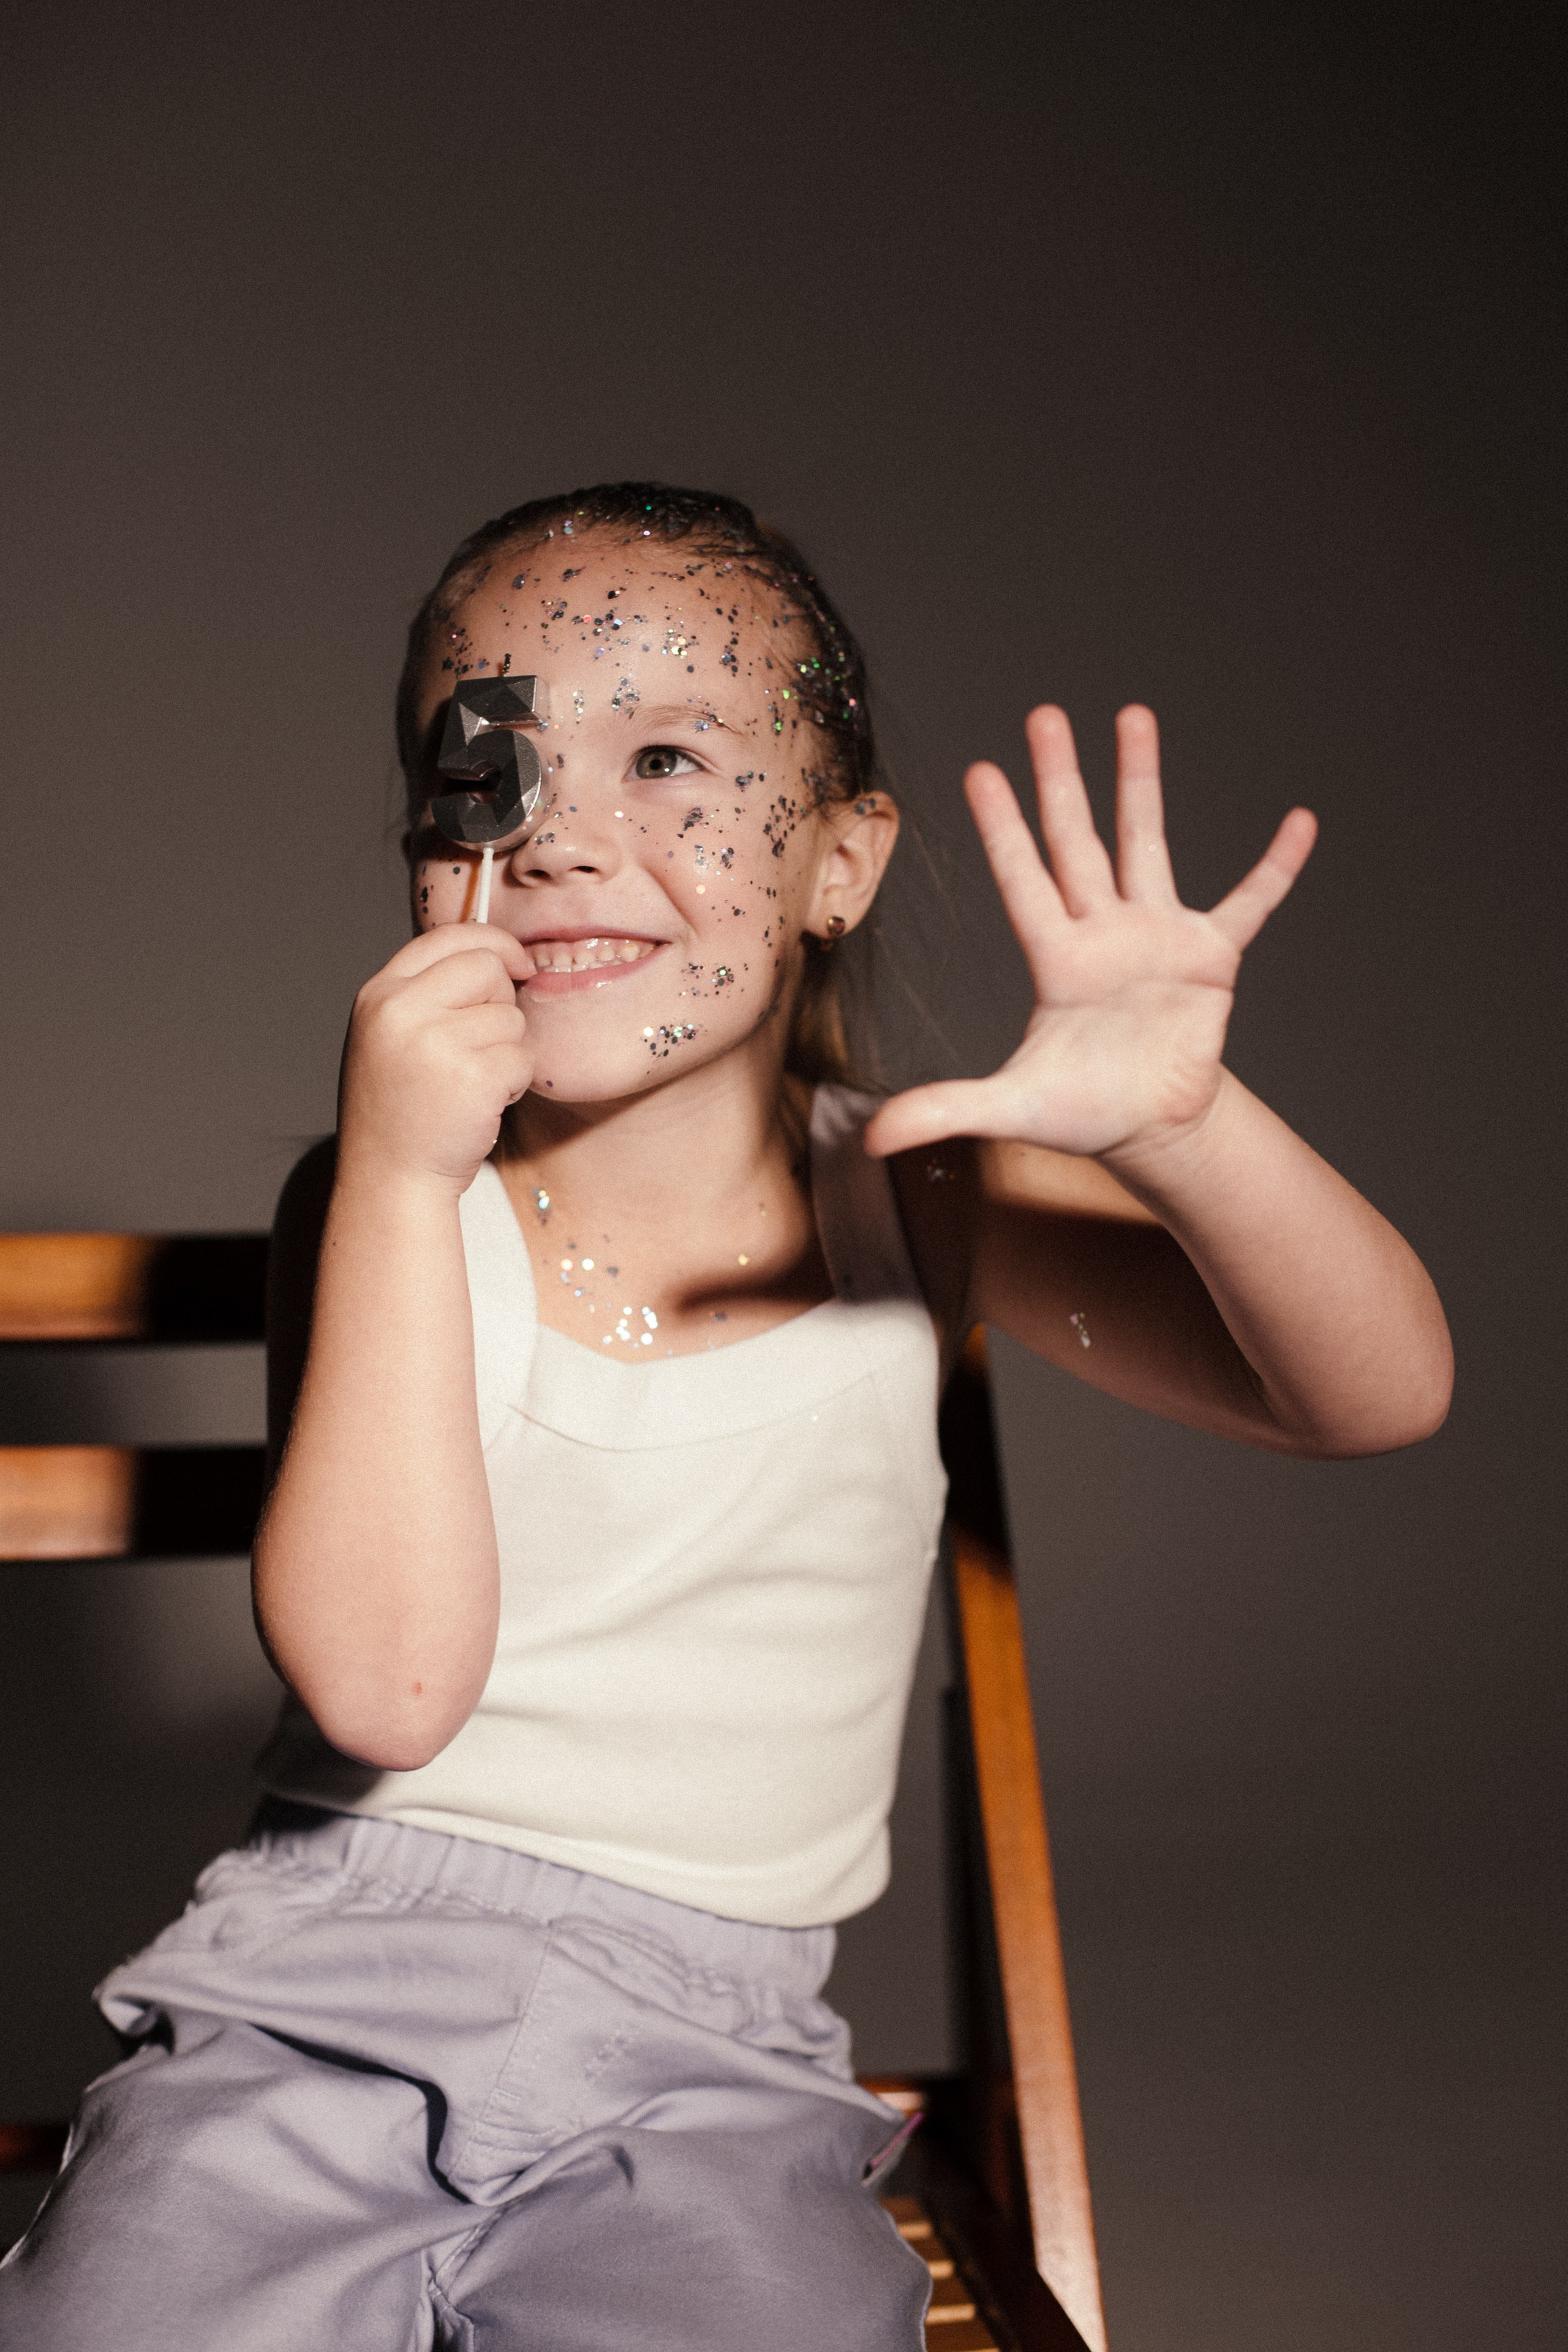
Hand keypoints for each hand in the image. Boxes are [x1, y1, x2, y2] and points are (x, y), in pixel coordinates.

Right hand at [338, 924, 535, 1193]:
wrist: (390, 1179)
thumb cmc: (401, 1111)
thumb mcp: (393, 1037)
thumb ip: (429, 994)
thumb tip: (500, 957)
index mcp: (379, 994)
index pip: (448, 936)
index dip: (494, 942)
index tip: (518, 963)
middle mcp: (400, 1010)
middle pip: (487, 968)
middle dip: (502, 1003)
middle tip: (482, 1046)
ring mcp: (434, 1043)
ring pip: (511, 1018)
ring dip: (507, 1052)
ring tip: (471, 1084)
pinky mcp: (472, 1076)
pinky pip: (522, 1058)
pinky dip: (514, 1083)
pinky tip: (482, 1104)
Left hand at [863, 706, 1316, 1168]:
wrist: (1152, 1130)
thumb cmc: (1081, 1112)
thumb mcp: (1011, 1110)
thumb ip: (943, 1110)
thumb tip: (867, 1140)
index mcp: (1055, 959)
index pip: (1022, 879)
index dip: (1003, 828)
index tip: (983, 770)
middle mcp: (1102, 931)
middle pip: (1077, 839)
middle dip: (1061, 777)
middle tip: (1044, 715)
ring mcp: (1157, 936)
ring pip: (1148, 842)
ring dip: (1141, 780)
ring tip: (1133, 716)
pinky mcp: (1211, 957)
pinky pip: (1249, 902)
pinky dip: (1276, 867)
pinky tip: (1300, 822)